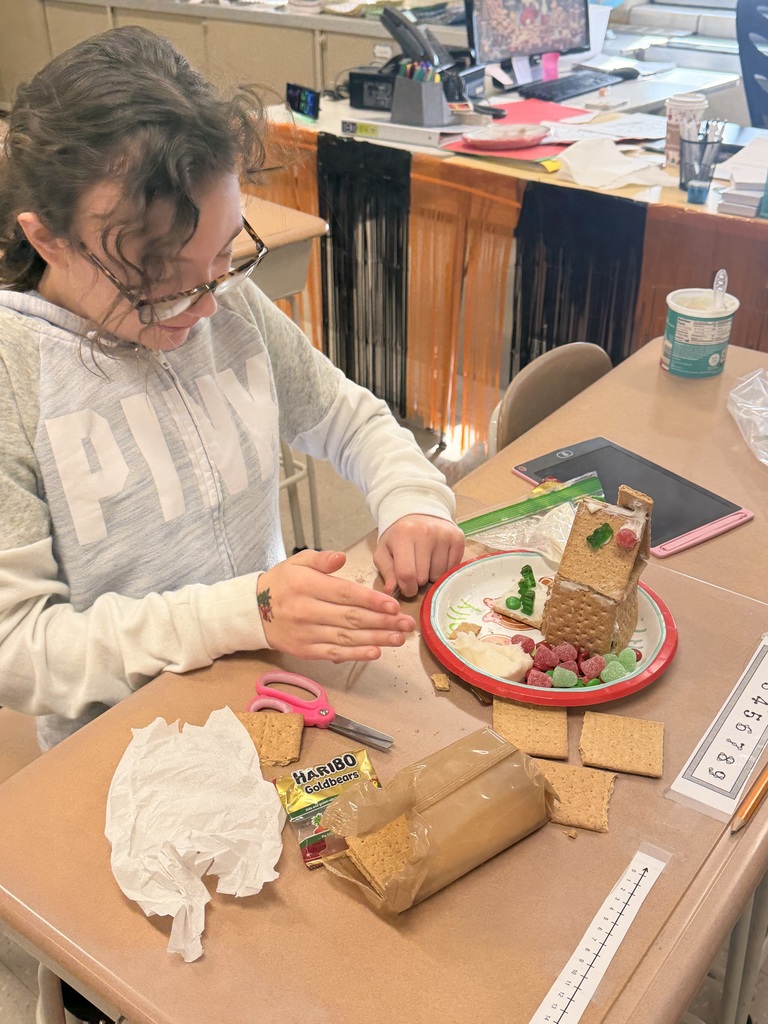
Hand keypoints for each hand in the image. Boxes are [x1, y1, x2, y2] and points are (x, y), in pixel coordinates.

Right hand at [257, 550, 414, 662]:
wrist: (253, 612)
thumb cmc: (282, 583)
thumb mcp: (297, 562)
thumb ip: (321, 559)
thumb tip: (341, 557)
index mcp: (306, 586)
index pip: (344, 594)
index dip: (371, 600)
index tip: (394, 605)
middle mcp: (306, 611)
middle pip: (350, 618)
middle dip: (382, 621)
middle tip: (406, 624)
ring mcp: (306, 633)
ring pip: (346, 638)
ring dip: (376, 639)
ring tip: (398, 638)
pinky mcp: (305, 650)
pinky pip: (334, 654)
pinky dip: (356, 655)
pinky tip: (375, 652)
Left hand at [374, 514, 465, 597]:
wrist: (419, 513)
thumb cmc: (399, 536)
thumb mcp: (384, 551)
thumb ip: (387, 572)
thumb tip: (392, 591)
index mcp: (404, 535)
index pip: (406, 574)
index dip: (406, 588)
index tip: (406, 587)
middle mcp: (426, 532)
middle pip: (423, 577)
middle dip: (418, 580)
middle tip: (415, 568)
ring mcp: (444, 535)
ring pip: (439, 575)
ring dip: (432, 574)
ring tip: (426, 561)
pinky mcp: (458, 538)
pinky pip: (452, 568)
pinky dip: (444, 569)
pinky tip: (437, 557)